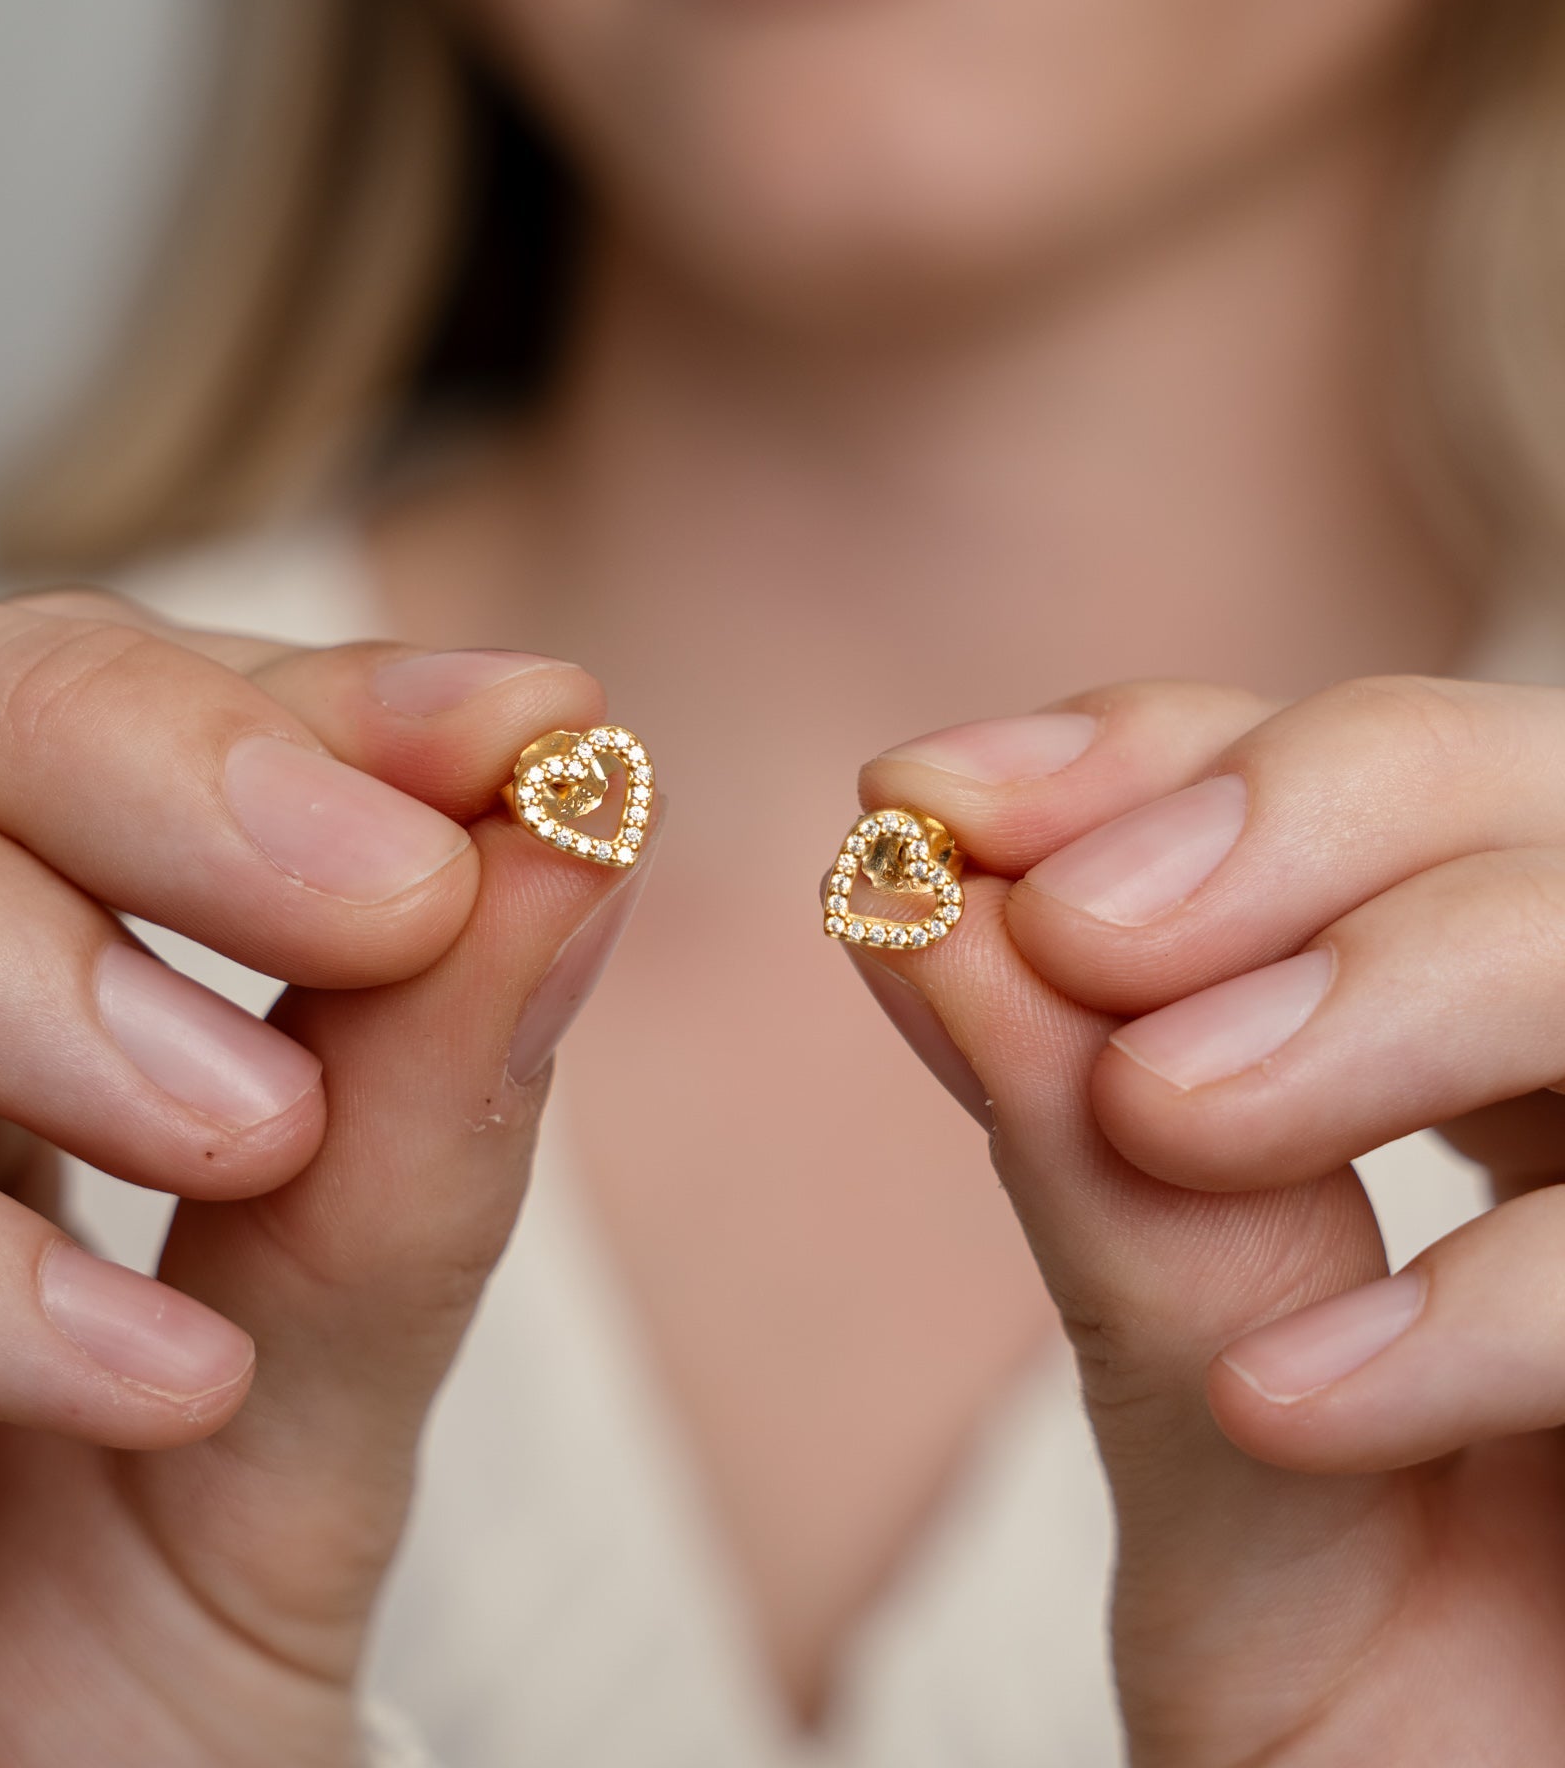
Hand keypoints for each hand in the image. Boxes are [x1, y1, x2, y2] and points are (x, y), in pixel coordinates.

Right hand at [0, 588, 656, 1766]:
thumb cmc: (154, 1622)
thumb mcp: (321, 1365)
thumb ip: (430, 1119)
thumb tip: (588, 833)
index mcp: (56, 977)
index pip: (173, 723)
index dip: (338, 705)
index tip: (537, 728)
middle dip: (186, 773)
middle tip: (399, 895)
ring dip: (56, 981)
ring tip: (265, 1132)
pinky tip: (156, 1378)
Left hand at [853, 675, 1564, 1763]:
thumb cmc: (1369, 1695)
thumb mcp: (1197, 1416)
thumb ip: (1095, 1183)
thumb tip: (923, 911)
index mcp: (1471, 1065)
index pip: (1338, 787)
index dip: (1151, 754)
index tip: (923, 796)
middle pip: (1516, 781)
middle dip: (1285, 811)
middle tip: (1067, 931)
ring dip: (1379, 990)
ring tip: (1164, 1114)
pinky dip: (1495, 1300)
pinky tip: (1292, 1399)